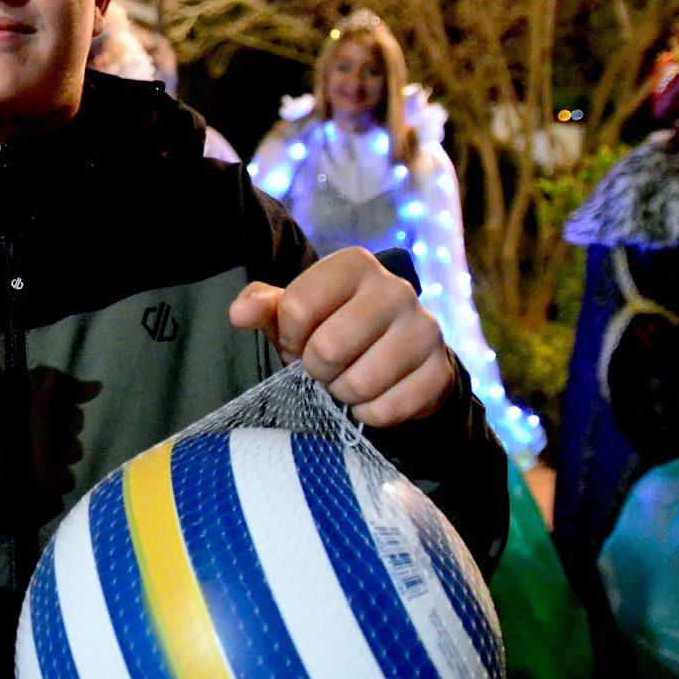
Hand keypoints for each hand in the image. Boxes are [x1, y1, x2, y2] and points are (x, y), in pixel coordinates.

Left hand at [229, 246, 453, 426]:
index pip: (297, 308)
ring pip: (359, 383)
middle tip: (326, 366)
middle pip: (327, 348)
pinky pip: (386, 409)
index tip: (301, 339)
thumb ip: (262, 305)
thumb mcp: (296, 311)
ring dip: (342, 393)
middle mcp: (396, 289)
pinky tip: (373, 398)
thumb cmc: (335, 327)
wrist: (400, 356)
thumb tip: (239, 314)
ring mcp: (425, 330)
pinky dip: (369, 414)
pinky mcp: (439, 372)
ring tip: (348, 379)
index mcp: (356, 264)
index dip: (290, 336)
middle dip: (316, 368)